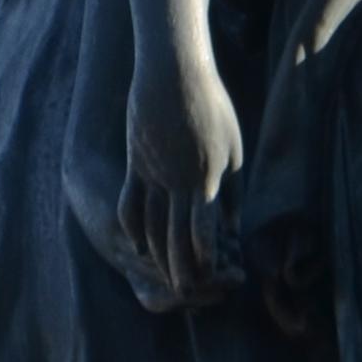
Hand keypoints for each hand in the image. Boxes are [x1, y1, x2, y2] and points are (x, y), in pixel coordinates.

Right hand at [118, 37, 244, 308]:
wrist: (173, 70)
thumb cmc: (211, 105)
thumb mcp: (232, 146)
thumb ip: (230, 189)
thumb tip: (231, 226)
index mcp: (208, 177)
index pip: (204, 230)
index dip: (206, 257)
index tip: (210, 275)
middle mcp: (177, 181)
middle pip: (174, 236)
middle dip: (180, 268)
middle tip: (185, 291)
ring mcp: (152, 174)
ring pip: (150, 225)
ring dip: (157, 254)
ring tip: (163, 275)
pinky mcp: (135, 164)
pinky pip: (129, 205)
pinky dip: (133, 229)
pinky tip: (138, 246)